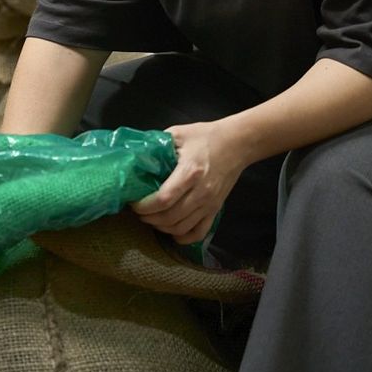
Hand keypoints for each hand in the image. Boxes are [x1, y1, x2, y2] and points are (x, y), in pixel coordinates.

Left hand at [131, 119, 244, 244]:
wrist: (238, 144)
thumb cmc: (206, 136)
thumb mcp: (179, 133)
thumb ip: (157, 144)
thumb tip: (136, 155)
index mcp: (189, 172)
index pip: (163, 199)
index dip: (144, 206)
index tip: (133, 202)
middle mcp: (200, 192)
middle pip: (170, 217)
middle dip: (149, 218)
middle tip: (139, 211)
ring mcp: (210, 204)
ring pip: (181, 228)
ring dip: (162, 227)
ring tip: (151, 218)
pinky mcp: (216, 210)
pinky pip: (199, 233)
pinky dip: (183, 238)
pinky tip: (172, 232)